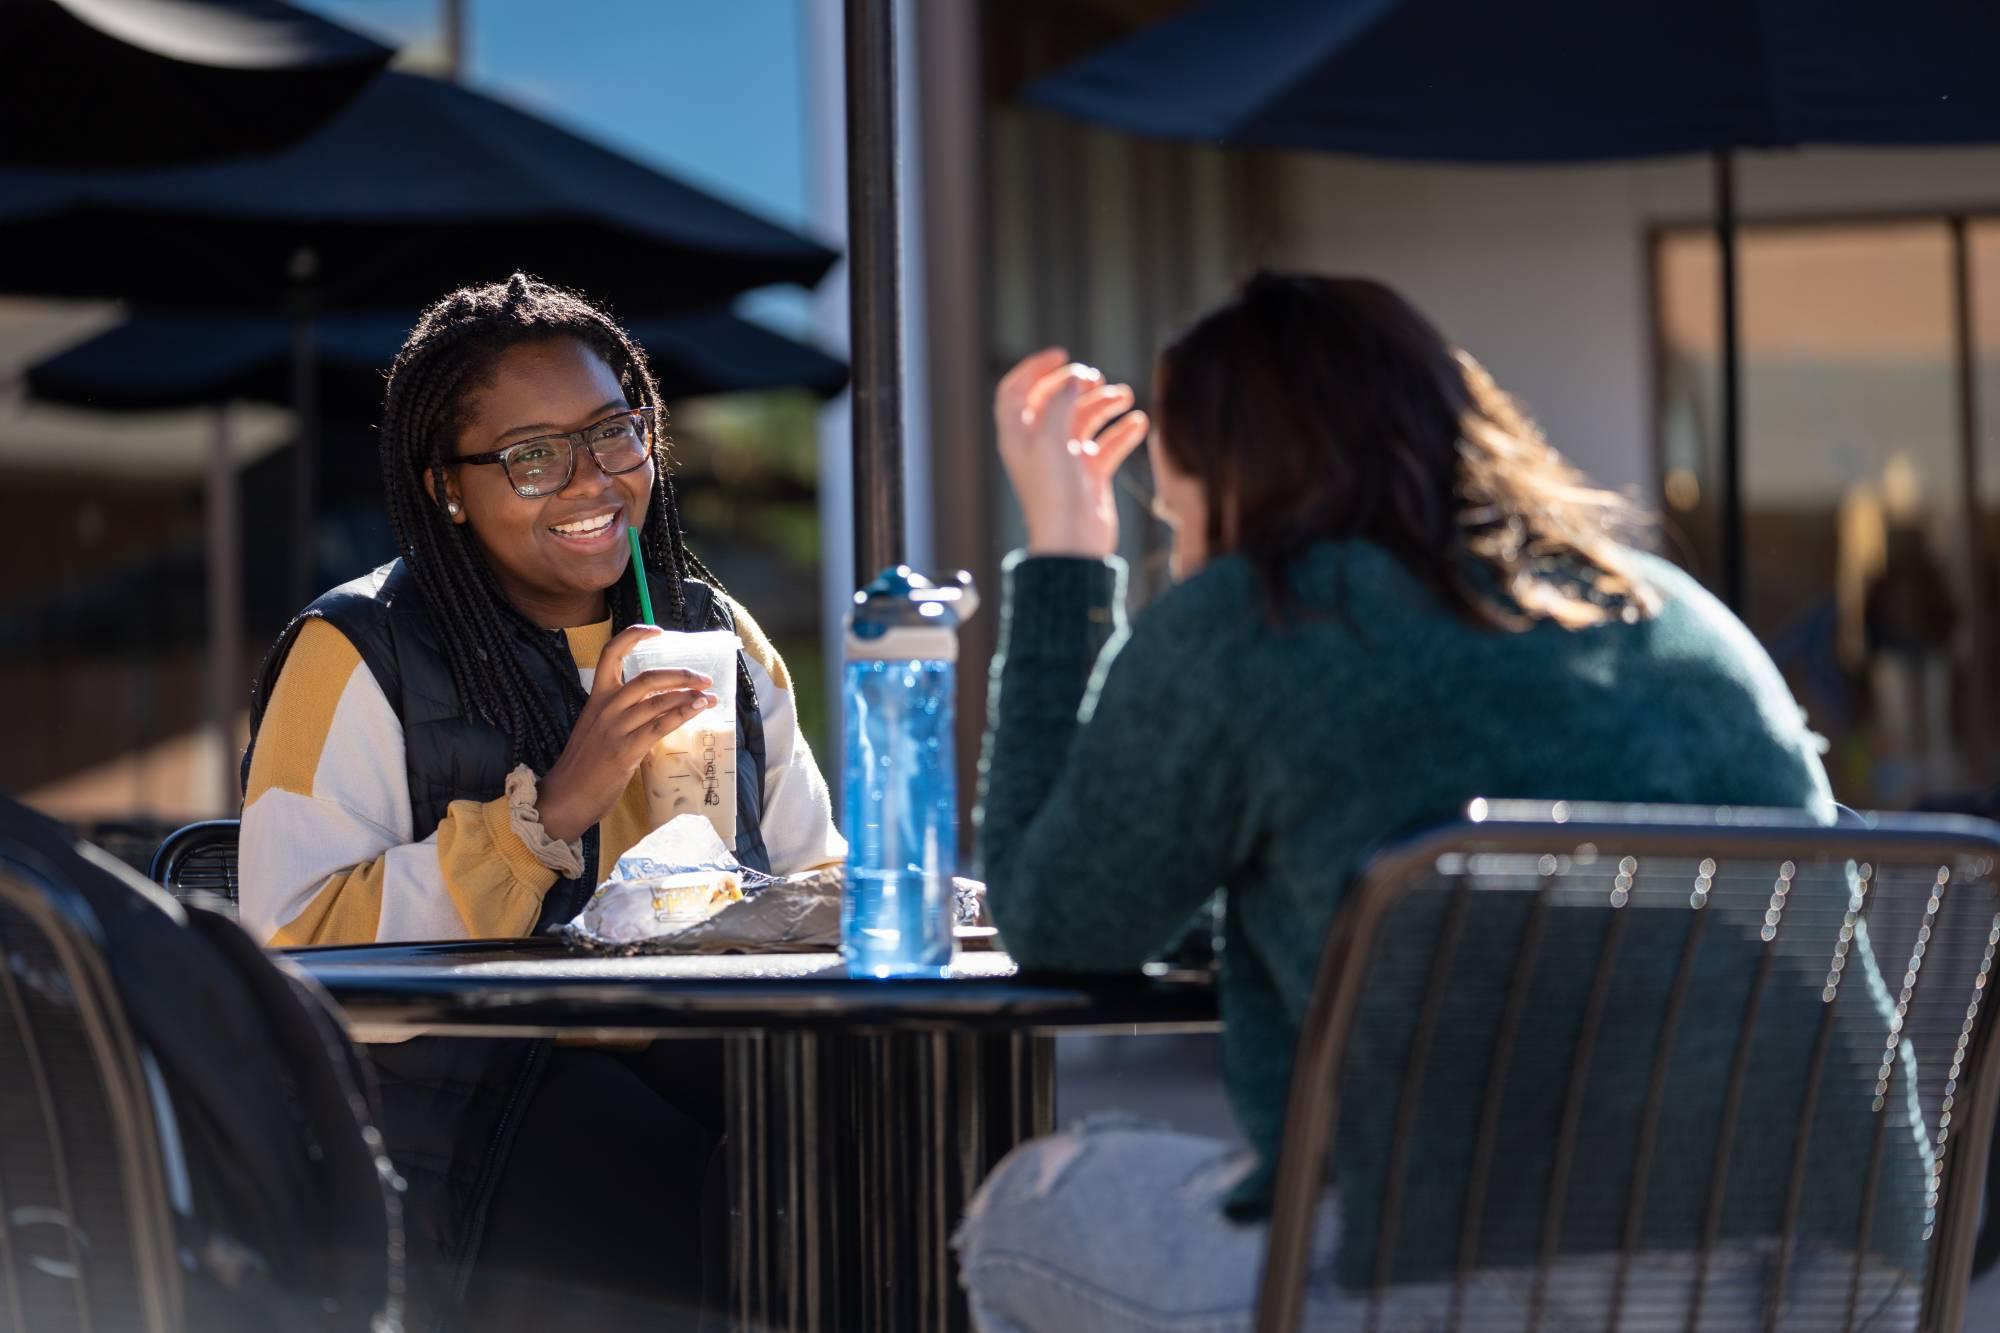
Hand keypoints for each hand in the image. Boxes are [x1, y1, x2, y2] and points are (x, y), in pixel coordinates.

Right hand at [537, 624, 716, 842]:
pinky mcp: (625, 750)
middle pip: (647, 678)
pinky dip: (682, 714)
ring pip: (657, 701)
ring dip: (688, 696)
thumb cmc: (584, 765)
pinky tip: (698, 709)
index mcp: (596, 698)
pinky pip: (659, 726)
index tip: (658, 631)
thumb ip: (622, 713)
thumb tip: (657, 705)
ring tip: (709, 696)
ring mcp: (615, 728)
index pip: (611, 653)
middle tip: (703, 677)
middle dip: (680, 674)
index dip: (634, 636)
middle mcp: (605, 708)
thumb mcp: (597, 729)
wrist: (565, 797)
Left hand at [993, 347, 1149, 559]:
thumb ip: (1062, 402)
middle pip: (1055, 401)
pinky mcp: (1090, 475)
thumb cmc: (1054, 492)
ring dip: (1105, 404)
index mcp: (1018, 436)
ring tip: (1125, 397)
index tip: (1062, 356)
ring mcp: (1066, 460)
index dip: (1035, 369)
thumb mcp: (1052, 439)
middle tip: (1095, 379)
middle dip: (1076, 385)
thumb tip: (1075, 378)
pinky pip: (1107, 445)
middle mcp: (1040, 445)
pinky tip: (1138, 423)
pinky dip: (1122, 432)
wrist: (1073, 542)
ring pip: (1085, 420)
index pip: (1016, 391)